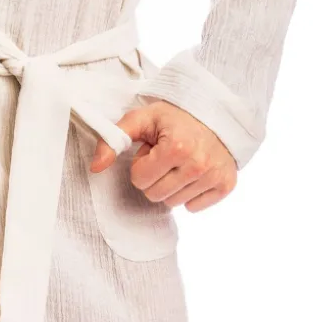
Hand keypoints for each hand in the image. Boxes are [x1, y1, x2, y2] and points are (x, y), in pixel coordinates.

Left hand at [90, 99, 237, 211]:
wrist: (213, 113)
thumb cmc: (173, 117)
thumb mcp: (141, 119)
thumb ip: (113, 140)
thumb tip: (94, 168)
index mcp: (176, 147)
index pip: (139, 180)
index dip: (141, 164)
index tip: (152, 149)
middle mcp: (198, 164)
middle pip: (155, 195)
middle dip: (154, 177)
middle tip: (165, 156)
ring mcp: (214, 176)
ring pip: (173, 204)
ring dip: (170, 185)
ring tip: (179, 162)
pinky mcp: (226, 185)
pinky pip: (193, 207)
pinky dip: (189, 193)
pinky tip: (192, 173)